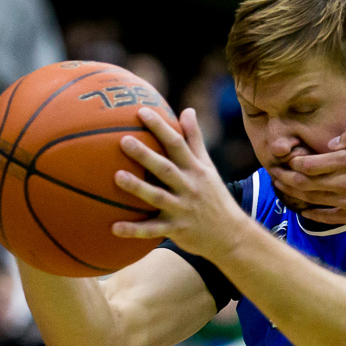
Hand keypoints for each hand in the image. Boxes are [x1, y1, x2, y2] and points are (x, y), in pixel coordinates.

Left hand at [111, 107, 252, 258]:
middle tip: (124, 140)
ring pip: (157, 198)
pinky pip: (153, 230)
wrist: (231, 235)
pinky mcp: (176, 230)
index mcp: (196, 170)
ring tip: (117, 176)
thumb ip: (195, 140)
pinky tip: (114, 227)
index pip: (177, 144)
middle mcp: (189, 187)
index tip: (142, 111)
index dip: (160, 127)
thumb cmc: (214, 196)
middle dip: (145, 155)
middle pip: (165, 169)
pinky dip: (134, 230)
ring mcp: (182, 210)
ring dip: (138, 188)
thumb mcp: (208, 167)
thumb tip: (187, 110)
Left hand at [268, 129, 345, 231]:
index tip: (285, 157)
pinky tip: (302, 209)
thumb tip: (332, 142)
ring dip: (290, 194)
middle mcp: (342, 183)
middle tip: (274, 173)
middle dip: (283, 177)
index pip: (307, 163)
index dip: (291, 161)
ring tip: (280, 188)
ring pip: (308, 199)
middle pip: (301, 182)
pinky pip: (322, 217)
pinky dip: (308, 213)